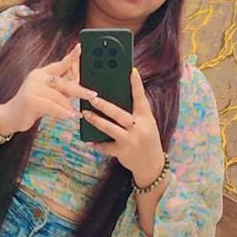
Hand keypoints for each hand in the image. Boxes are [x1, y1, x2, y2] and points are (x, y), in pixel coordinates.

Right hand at [0, 43, 97, 135]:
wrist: (9, 118)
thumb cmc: (30, 108)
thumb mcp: (46, 96)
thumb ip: (60, 91)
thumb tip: (78, 89)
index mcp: (41, 74)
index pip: (59, 64)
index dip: (71, 57)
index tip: (81, 48)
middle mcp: (36, 77)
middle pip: (62, 82)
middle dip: (79, 89)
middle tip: (92, 95)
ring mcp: (32, 88)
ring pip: (58, 96)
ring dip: (69, 107)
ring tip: (77, 114)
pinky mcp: (30, 100)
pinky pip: (51, 106)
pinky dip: (62, 112)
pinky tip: (70, 117)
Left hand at [81, 67, 164, 184]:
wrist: (151, 165)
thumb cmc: (147, 140)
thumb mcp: (147, 124)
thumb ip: (135, 113)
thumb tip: (117, 99)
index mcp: (146, 118)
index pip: (141, 98)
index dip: (136, 84)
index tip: (131, 71)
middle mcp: (138, 128)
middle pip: (119, 113)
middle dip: (104, 105)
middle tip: (92, 97)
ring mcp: (129, 140)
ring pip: (109, 128)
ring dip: (96, 121)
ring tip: (85, 114)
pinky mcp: (122, 152)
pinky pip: (106, 146)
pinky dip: (98, 144)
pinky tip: (90, 141)